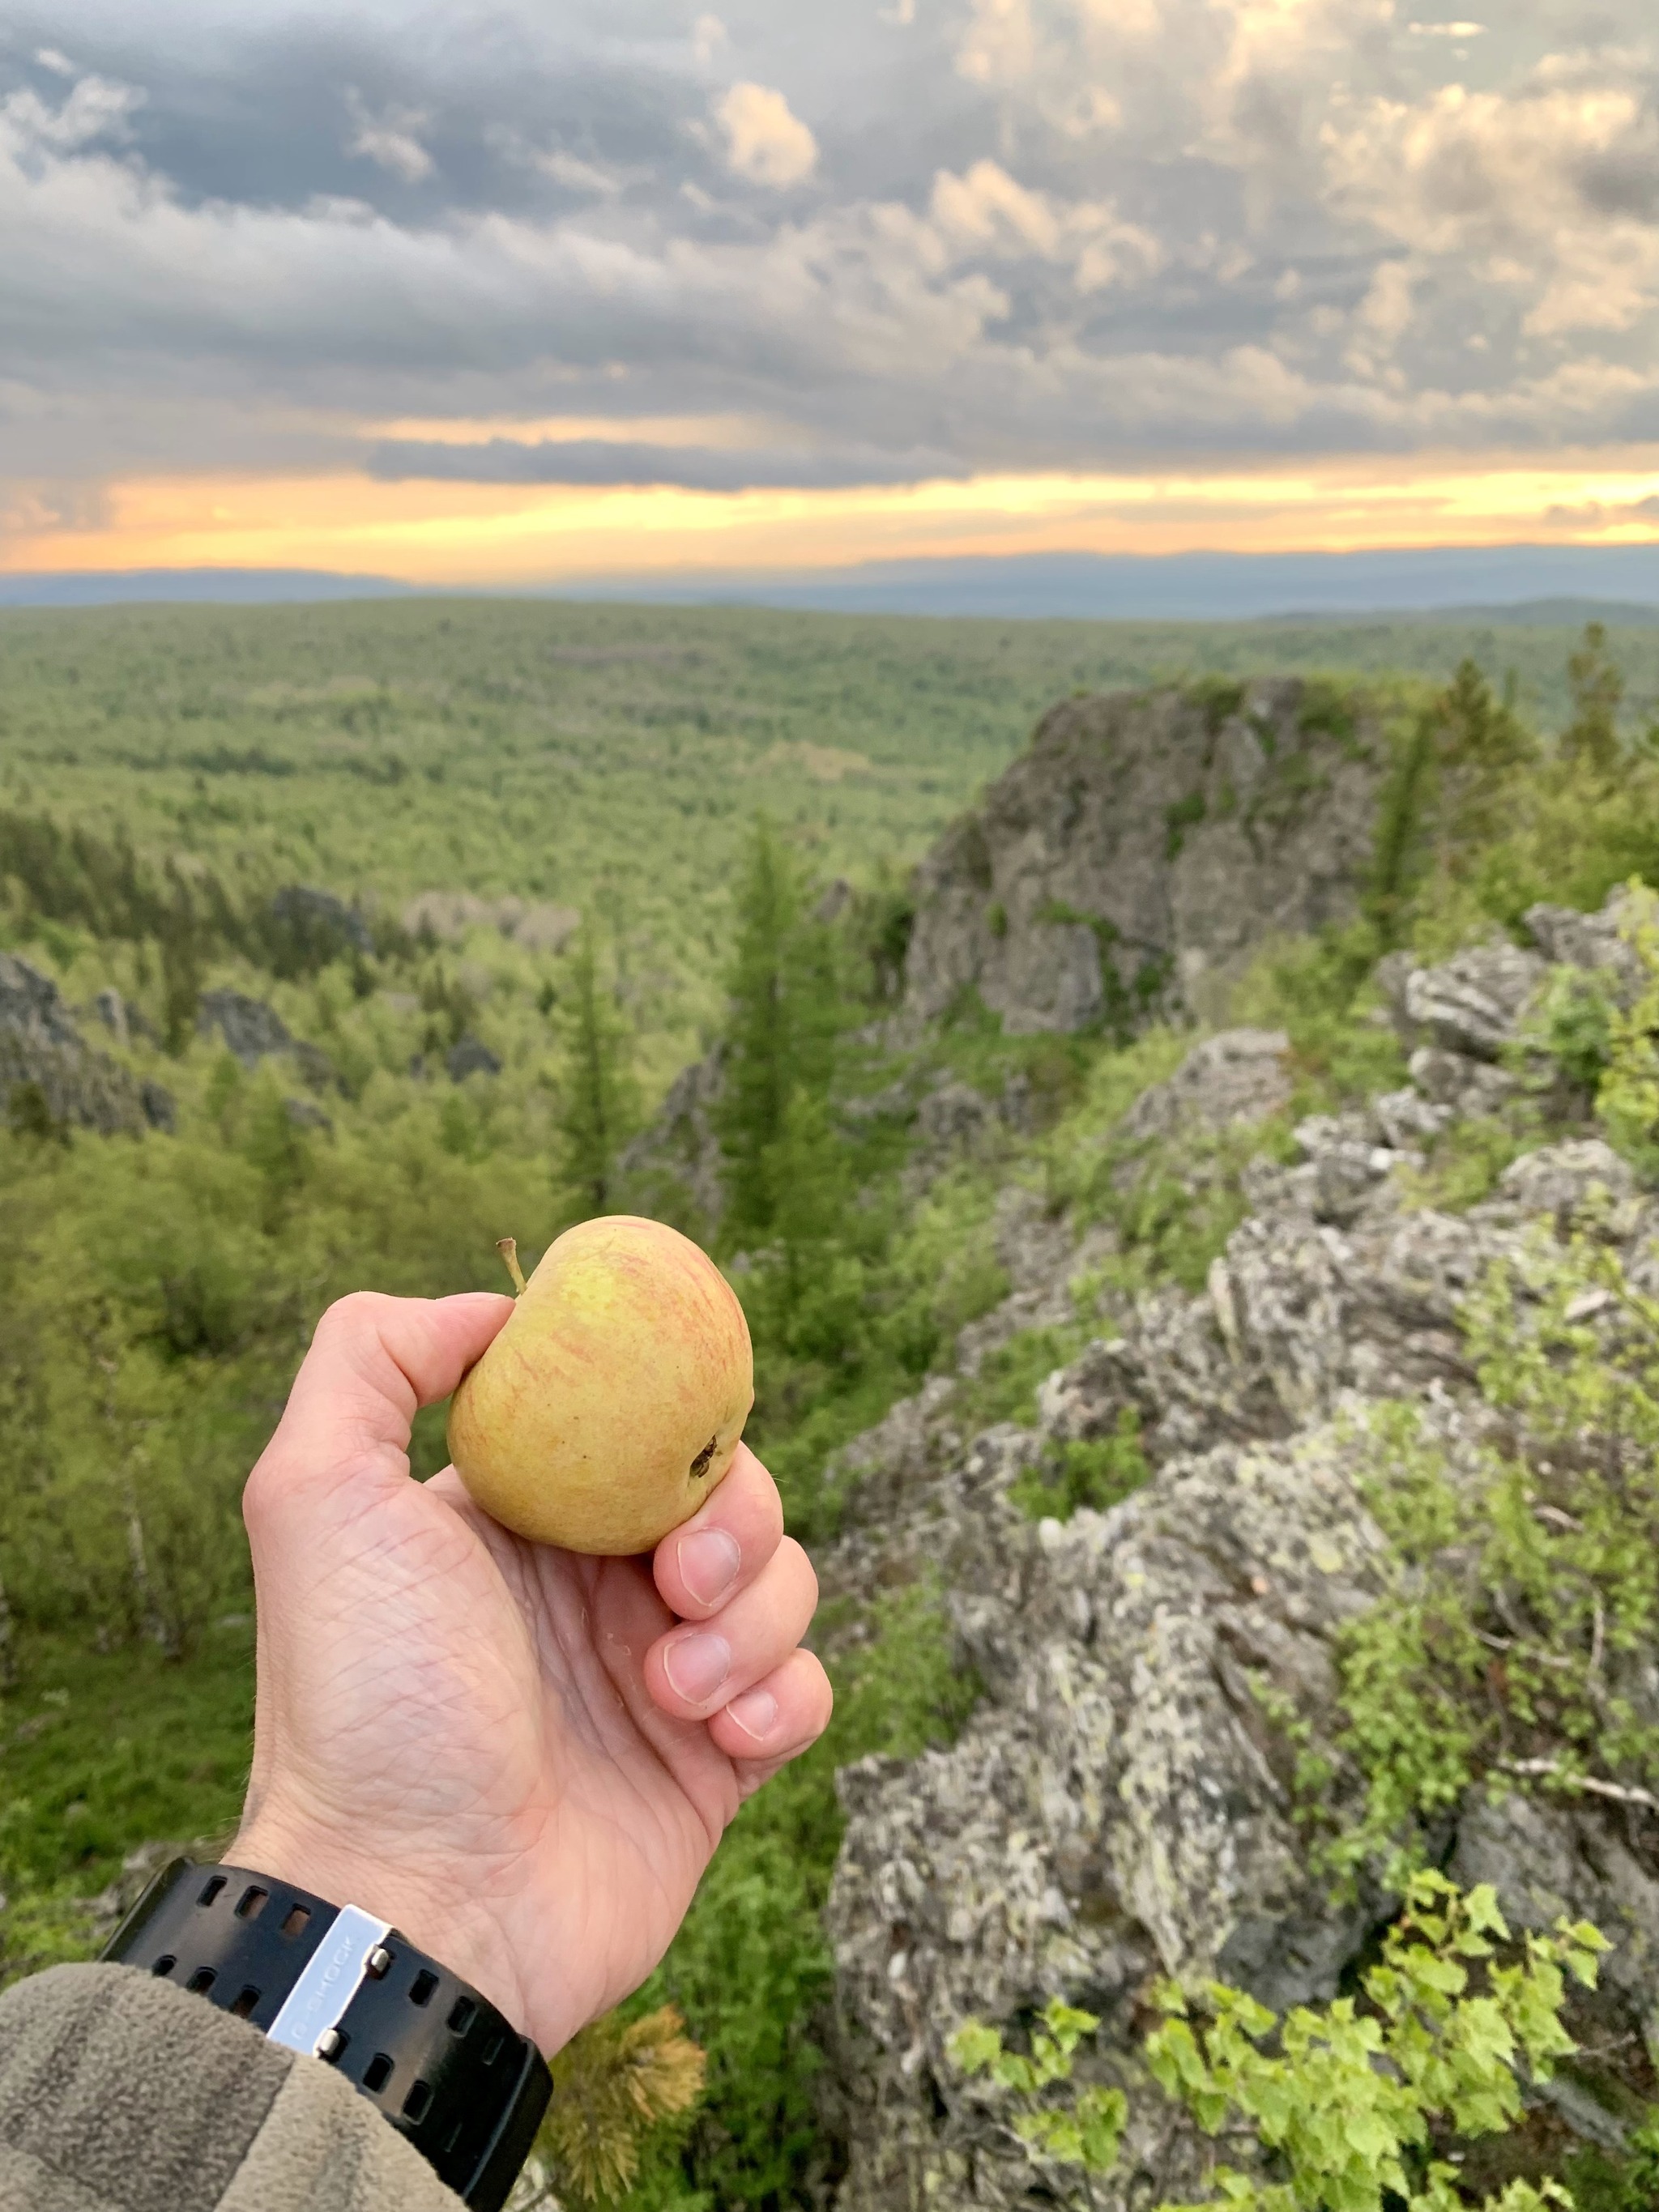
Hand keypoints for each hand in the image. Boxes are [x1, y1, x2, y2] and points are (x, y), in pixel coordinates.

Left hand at [230, 1291, 830, 2055]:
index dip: (669, 1415)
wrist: (416, 1906)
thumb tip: (488, 1309)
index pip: (636, 1421)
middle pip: (728, 1490)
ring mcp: (659, 1674)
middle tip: (674, 1581)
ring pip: (781, 1581)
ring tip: (672, 1688)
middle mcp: (593, 1585)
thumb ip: (370, 1359)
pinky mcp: (715, 1764)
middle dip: (731, 1519)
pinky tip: (718, 1736)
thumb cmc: (367, 1699)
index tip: (672, 1435)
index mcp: (521, 1518)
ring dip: (751, 1617)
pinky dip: (781, 1696)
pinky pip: (803, 1689)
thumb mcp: (314, 1496)